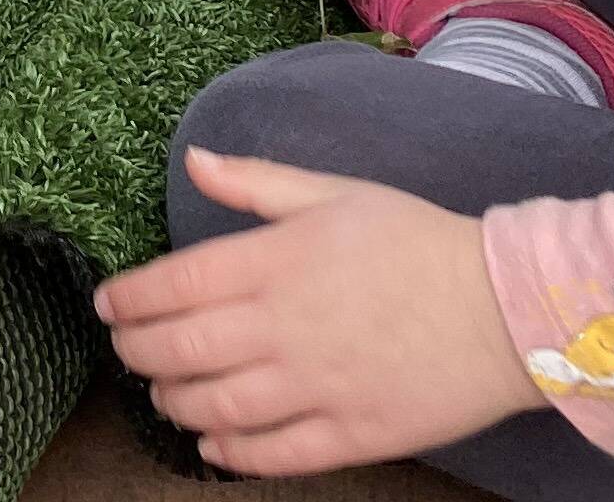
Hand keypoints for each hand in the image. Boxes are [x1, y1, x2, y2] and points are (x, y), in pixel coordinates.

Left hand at [97, 150, 541, 475]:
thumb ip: (256, 183)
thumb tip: (193, 160)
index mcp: (274, 264)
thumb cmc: (416, 240)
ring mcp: (316, 386)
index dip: (129, 299)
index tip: (109, 305)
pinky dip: (232, 454)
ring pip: (216, 407)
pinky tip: (212, 444)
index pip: (173, 285)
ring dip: (175, 403)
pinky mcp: (351, 433)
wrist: (504, 307)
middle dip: (138, 353)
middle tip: (127, 351)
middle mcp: (283, 328)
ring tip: (164, 396)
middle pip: (181, 350)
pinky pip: (275, 454)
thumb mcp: (334, 193)